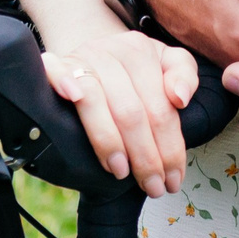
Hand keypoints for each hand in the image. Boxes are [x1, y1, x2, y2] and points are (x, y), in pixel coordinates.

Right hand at [41, 29, 199, 197]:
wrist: (92, 53)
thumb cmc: (132, 68)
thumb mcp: (165, 64)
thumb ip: (184, 75)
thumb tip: (181, 98)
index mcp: (141, 51)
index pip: (161, 108)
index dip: (170, 147)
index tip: (173, 179)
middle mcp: (111, 52)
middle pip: (130, 111)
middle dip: (144, 156)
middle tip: (152, 186)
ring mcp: (81, 58)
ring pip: (95, 100)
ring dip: (108, 140)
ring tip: (121, 171)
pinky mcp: (55, 64)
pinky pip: (54, 71)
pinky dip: (63, 82)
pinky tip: (72, 98)